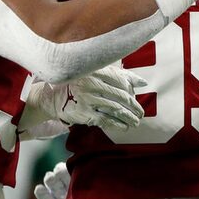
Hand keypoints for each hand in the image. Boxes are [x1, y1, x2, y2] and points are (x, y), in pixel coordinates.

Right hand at [21, 65, 146, 137]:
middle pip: (121, 96)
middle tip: (141, 113)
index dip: (131, 90)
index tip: (136, 98)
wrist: (54, 97)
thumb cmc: (80, 83)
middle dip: (134, 106)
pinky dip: (118, 124)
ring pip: (116, 109)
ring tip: (136, 122)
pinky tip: (125, 127)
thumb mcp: (97, 73)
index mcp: (95, 71)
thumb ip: (120, 75)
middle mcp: (91, 84)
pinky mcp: (84, 113)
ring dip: (129, 117)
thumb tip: (143, 82)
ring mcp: (88, 99)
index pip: (120, 81)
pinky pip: (106, 120)